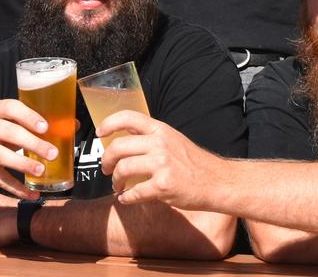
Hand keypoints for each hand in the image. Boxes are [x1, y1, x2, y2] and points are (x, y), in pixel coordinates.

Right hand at [0, 99, 53, 200]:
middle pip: (8, 132)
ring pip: (1, 156)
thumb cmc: (1, 133)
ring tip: (41, 171)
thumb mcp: (13, 123)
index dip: (28, 116)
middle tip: (53, 154)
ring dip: (22, 164)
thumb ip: (39, 124)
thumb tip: (74, 124)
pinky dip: (16, 188)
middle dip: (32, 143)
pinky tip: (32, 193)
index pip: (11, 108)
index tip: (45, 127)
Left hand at [97, 110, 217, 210]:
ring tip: (117, 186)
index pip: (128, 117)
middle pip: (118, 147)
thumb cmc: (195, 164)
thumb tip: (125, 135)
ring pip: (123, 169)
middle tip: (105, 169)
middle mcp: (160, 144)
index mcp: (161, 130)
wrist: (218, 182)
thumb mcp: (174, 140)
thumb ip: (151, 137)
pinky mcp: (164, 186)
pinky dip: (126, 198)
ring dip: (115, 181)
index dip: (109, 123)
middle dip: (106, 160)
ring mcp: (162, 165)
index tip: (99, 133)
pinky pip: (135, 192)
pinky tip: (126, 199)